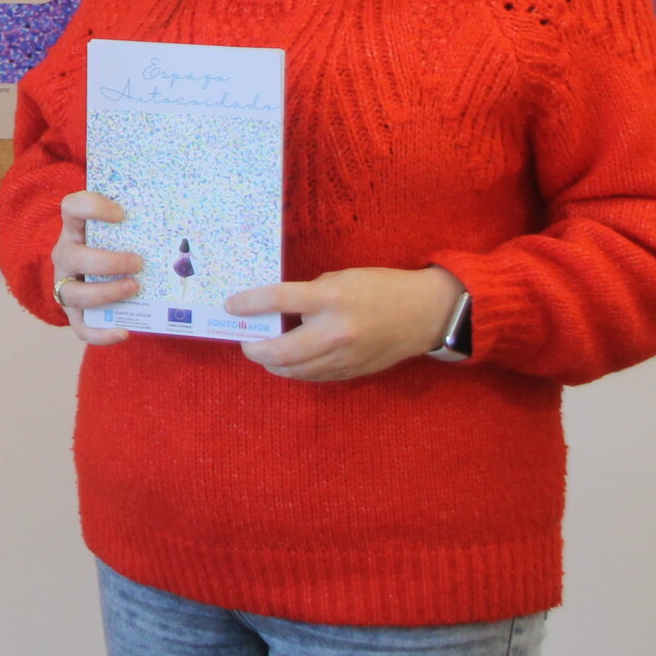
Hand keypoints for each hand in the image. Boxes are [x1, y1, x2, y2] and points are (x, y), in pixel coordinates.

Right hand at [51, 190, 143, 345]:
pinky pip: (80, 327)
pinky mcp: (72, 312)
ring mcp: (66, 284)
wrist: (90, 274)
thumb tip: (179, 218)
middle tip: (138, 263)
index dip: (92, 208)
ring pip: (74, 293)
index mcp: (75, 229)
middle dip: (108, 262)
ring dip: (106, 293)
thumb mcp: (114, 231)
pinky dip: (101, 334)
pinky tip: (124, 332)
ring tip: (134, 289)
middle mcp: (66, 255)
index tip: (121, 214)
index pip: (71, 207)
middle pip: (74, 257)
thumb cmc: (111, 246)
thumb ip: (134, 223)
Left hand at [229, 266, 464, 381]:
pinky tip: (290, 362)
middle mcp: (335, 331)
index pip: (278, 300)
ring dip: (272, 364)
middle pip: (280, 350)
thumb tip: (277, 311)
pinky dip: (296, 370)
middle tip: (246, 342)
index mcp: (331, 298)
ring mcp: (344, 356)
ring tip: (265, 353)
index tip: (231, 306)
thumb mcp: (340, 278)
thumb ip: (308, 295)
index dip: (248, 303)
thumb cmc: (380, 288)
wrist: (424, 314)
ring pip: (294, 371)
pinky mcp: (352, 372)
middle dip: (254, 349)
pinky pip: (314, 377)